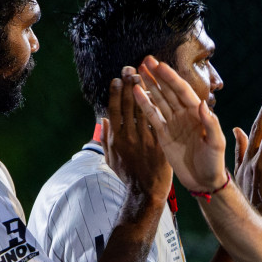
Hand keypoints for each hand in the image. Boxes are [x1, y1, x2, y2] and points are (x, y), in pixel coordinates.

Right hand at [101, 76, 170, 202]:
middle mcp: (129, 137)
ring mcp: (145, 140)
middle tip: (130, 69)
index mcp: (116, 139)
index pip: (114, 111)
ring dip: (142, 91)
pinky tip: (158, 94)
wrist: (146, 191)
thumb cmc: (127, 175)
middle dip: (129, 86)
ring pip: (143, 110)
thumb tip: (102, 120)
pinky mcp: (159, 143)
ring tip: (142, 75)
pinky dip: (156, 107)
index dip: (116, 94)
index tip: (116, 79)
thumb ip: (105, 138)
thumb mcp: (110, 158)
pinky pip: (157, 121)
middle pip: (129, 106)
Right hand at [130, 56, 229, 195]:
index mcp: (198, 114)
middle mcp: (184, 115)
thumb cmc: (214, 162)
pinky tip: (136, 92)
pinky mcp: (164, 134)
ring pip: (159, 100)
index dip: (171, 78)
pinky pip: (152, 116)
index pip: (182, 91)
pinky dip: (144, 104)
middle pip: (169, 91)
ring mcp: (173, 123)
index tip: (160, 66)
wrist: (203, 181)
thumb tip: (204, 104)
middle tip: (145, 60)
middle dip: (157, 76)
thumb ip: (211, 124)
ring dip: (149, 85)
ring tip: (138, 71)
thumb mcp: (216, 144)